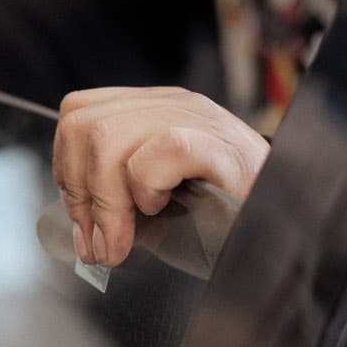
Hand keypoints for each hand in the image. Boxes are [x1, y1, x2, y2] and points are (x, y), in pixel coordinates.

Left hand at [52, 85, 267, 267]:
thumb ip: (115, 206)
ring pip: (108, 137)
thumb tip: (79, 225)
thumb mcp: (157, 213)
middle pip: (82, 122)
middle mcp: (176, 105)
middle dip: (79, 191)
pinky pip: (158, 152)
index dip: (67, 169)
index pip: (79, 111)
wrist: (279, 238)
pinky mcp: (221, 147)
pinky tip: (163, 209)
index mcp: (156, 111)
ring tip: (122, 241)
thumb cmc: (224, 226)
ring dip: (107, 202)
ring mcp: (200, 121)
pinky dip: (146, 189)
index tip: (83, 220)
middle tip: (99, 240)